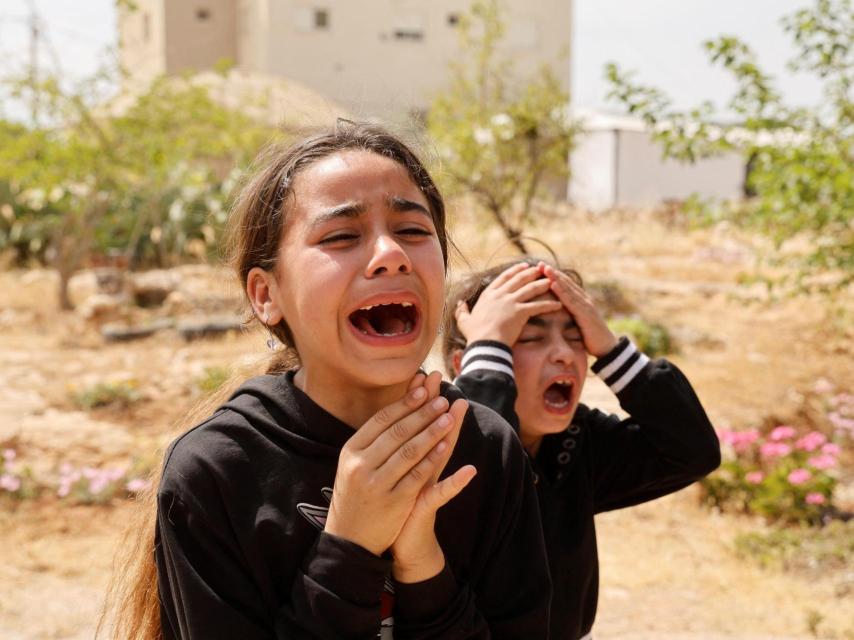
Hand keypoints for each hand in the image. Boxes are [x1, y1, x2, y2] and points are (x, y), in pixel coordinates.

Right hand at [324, 373, 461, 555]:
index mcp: (350, 451)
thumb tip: (397, 407)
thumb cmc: (355, 494)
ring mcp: (377, 484)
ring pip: (409, 451)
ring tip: (448, 416)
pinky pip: (416, 475)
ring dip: (431, 431)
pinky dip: (431, 459)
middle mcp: (361, 465)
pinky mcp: (393, 502)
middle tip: (441, 397)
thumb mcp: (352, 465)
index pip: (381, 420)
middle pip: (397, 432)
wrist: (349, 540)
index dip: (404, 402)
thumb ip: (371, 441)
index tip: (423, 387)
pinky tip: (444, 446)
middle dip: (422, 413)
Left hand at [391, 373, 474, 582]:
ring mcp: (428, 485)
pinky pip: (444, 493)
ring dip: (450, 434)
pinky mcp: (429, 506)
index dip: (419, 400)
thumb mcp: (396, 473)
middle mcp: (423, 467)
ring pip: (441, 455)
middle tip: (439, 377)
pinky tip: (470, 470)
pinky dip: (456, 483)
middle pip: (431, 431)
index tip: (421, 374)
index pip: (416, 424)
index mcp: (412, 458)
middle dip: (433, 405)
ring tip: (457, 410)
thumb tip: (396, 422)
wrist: (403, 544)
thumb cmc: (396, 507)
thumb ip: (401, 448)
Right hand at [454, 263, 561, 345]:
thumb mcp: (464, 321)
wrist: (485, 344)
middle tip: (541, 269)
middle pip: (519, 279)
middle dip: (532, 273)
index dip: (515, 271)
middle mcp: (501, 295)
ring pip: (530, 289)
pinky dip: (549, 304)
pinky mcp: (520, 312)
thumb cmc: (475, 334)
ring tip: (552, 281)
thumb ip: (461, 311)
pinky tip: (558, 304)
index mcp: (489, 295)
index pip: (504, 278)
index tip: (523, 266)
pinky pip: (538, 306)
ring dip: (543, 284)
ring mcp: (511, 302)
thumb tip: (458, 304)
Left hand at [542, 263, 618, 357]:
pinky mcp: (586, 314)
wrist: (606, 348)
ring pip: (568, 289)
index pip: (566, 285)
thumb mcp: (576, 323)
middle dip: (553, 273)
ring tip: (545, 269)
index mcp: (581, 301)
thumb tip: (553, 312)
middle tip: (539, 263)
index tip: (540, 268)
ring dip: (556, 278)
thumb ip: (568, 315)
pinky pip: (571, 301)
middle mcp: (584, 299)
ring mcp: (586, 305)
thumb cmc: (589, 338)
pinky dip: (562, 291)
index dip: (554, 276)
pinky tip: (553, 285)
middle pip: (566, 283)